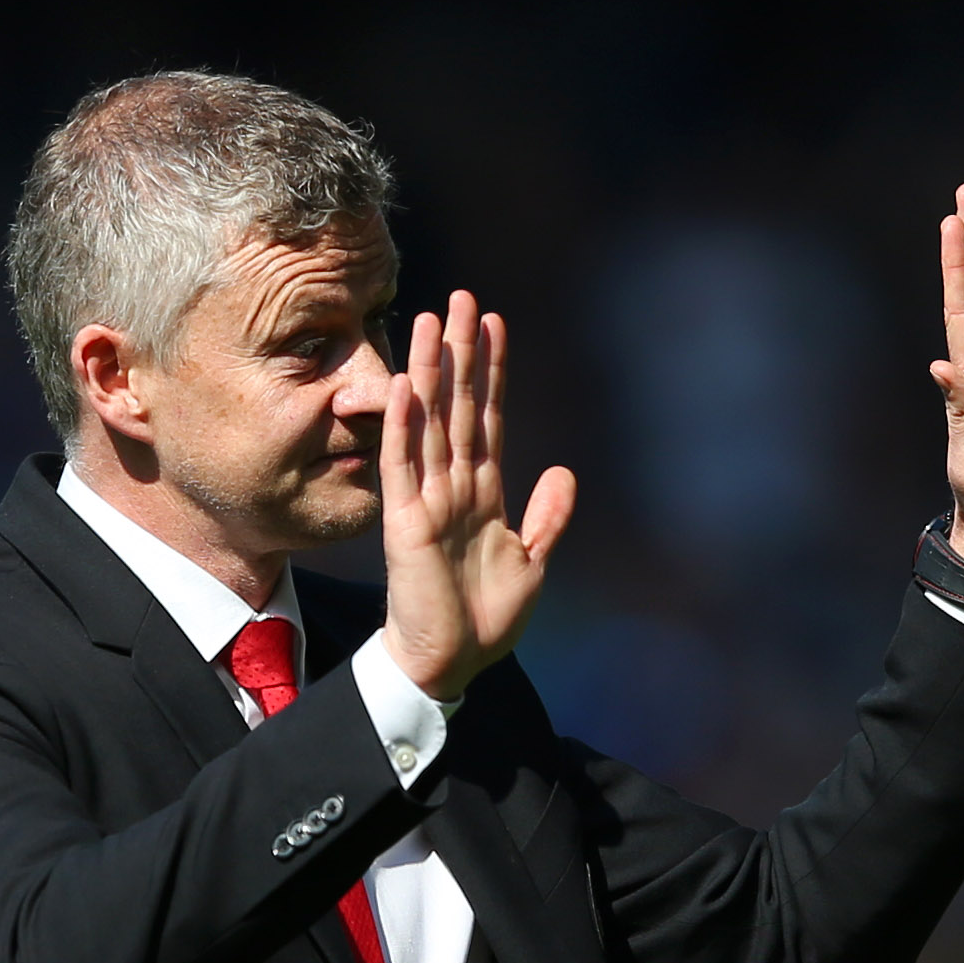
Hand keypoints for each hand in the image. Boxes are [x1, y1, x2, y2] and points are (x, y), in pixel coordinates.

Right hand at [379, 291, 576, 700]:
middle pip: (458, 406)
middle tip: (462, 297)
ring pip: (428, 423)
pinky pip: (401, 466)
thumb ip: (547, 518)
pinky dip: (403, 426)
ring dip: (430, 372)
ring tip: (432, 321)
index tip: (495, 323)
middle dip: (462, 353)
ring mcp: (426, 501)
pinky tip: (405, 385)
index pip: (487, 419)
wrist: (450, 664)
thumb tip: (562, 471)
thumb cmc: (485, 621)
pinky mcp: (404, 524)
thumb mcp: (532, 564)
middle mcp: (452, 487)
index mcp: (482, 493)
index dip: (493, 371)